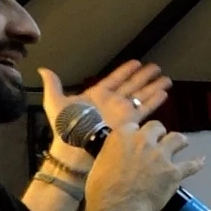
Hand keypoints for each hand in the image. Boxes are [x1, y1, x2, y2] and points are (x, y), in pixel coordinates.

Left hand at [41, 61, 171, 169]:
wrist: (76, 148)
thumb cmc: (65, 127)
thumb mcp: (55, 102)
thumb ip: (53, 85)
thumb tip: (43, 69)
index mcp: (97, 95)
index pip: (114, 79)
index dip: (125, 71)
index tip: (136, 63)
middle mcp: (112, 102)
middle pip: (132, 85)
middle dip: (145, 77)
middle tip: (156, 68)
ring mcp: (122, 112)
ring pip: (141, 95)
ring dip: (153, 87)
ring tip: (166, 79)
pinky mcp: (130, 123)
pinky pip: (144, 109)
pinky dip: (154, 101)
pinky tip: (163, 93)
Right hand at [81, 119, 202, 210]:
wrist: (116, 209)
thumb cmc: (101, 191)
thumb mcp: (99, 163)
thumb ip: (112, 153)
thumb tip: (116, 156)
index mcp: (122, 136)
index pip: (134, 126)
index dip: (138, 133)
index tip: (139, 140)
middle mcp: (143, 141)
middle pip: (157, 128)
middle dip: (159, 133)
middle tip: (159, 141)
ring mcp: (160, 156)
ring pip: (177, 139)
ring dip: (179, 141)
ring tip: (182, 144)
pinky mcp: (173, 172)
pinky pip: (191, 165)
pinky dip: (197, 163)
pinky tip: (201, 161)